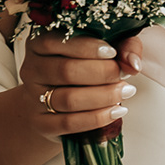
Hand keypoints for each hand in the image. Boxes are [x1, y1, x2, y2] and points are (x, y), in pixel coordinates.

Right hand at [15, 32, 139, 143]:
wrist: (54, 104)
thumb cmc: (81, 69)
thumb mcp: (101, 50)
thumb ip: (122, 46)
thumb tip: (133, 63)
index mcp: (39, 44)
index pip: (58, 42)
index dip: (87, 47)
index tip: (112, 52)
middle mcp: (31, 69)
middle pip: (66, 71)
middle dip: (101, 73)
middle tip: (123, 75)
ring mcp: (33, 98)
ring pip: (69, 99)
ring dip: (103, 96)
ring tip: (126, 92)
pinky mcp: (40, 123)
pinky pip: (69, 123)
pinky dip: (97, 118)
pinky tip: (117, 111)